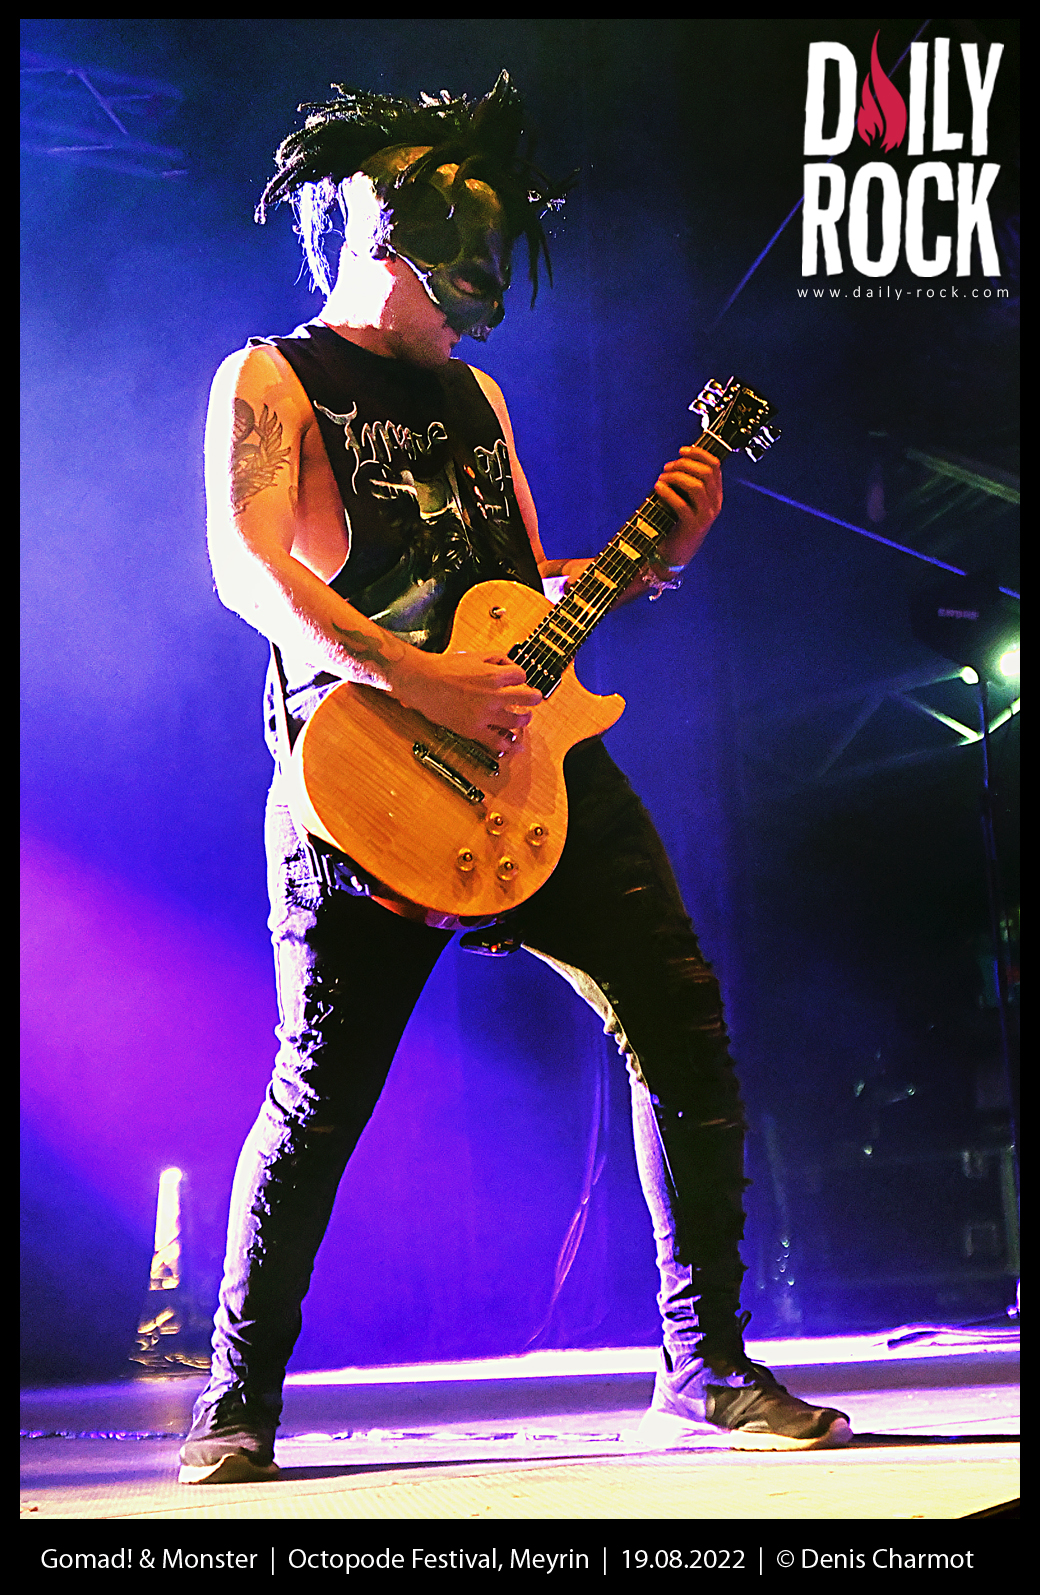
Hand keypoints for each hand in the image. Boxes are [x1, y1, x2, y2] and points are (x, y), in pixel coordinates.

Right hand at [388, 648, 541, 757]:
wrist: (423, 682)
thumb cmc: (444, 668)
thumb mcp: (475, 655)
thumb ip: (496, 658)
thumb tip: (509, 664)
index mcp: (494, 675)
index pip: (522, 676)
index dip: (521, 677)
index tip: (518, 681)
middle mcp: (493, 696)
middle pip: (528, 698)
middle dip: (534, 698)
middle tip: (534, 699)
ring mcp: (485, 715)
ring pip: (517, 721)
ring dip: (524, 720)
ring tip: (524, 719)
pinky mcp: (474, 729)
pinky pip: (497, 741)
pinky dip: (509, 745)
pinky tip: (516, 746)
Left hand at [652, 445, 723, 568]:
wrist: (674, 555)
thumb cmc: (675, 524)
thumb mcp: (685, 500)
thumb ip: (686, 483)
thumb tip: (676, 462)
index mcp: (715, 495)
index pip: (715, 466)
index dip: (698, 453)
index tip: (681, 450)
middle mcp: (714, 505)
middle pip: (706, 473)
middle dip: (684, 464)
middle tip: (667, 467)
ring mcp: (705, 517)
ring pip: (696, 486)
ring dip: (676, 477)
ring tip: (662, 478)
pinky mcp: (693, 528)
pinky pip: (682, 505)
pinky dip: (668, 492)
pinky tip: (658, 487)